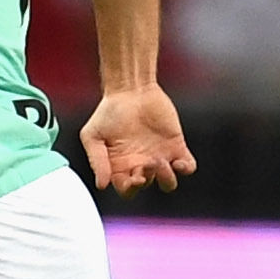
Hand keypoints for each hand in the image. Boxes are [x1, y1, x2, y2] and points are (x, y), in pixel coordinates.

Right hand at [81, 85, 196, 195]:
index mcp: (121, 166)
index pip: (127, 190)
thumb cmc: (108, 111)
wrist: (131, 89)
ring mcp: (160, 156)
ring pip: (168, 183)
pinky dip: (186, 169)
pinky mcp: (176, 146)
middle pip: (146, 186)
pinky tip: (179, 162)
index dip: (129, 189)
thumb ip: (96, 161)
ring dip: (166, 178)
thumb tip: (101, 185)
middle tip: (144, 163)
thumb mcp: (92, 136)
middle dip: (145, 180)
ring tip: (159, 162)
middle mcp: (141, 165)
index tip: (131, 178)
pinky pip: (187, 167)